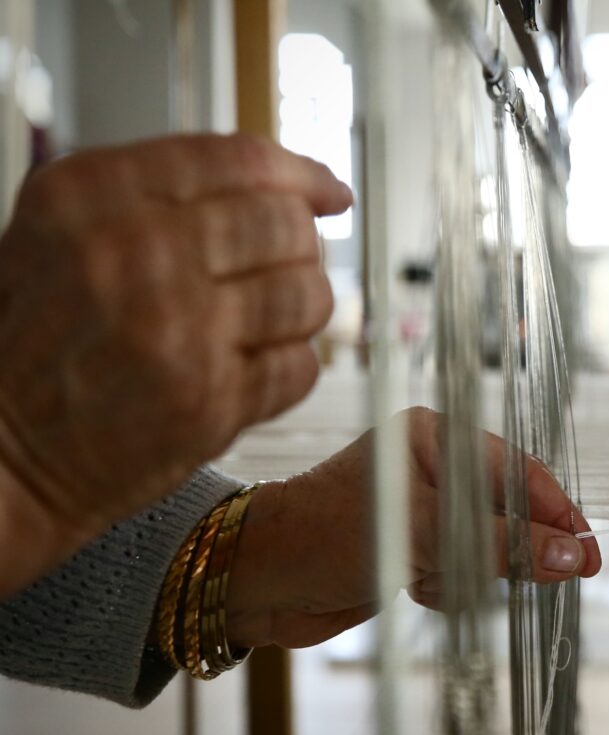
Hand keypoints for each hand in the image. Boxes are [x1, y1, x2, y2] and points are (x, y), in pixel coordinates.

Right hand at [0, 134, 351, 596]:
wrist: (0, 452)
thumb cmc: (39, 338)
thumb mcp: (66, 230)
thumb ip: (168, 192)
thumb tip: (303, 183)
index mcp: (90, 196)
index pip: (241, 159)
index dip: (301, 174)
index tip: (328, 192)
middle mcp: (135, 254)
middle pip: (286, 223)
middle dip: (298, 247)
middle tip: (275, 270)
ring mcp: (177, 331)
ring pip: (309, 293)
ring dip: (300, 311)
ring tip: (256, 325)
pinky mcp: (208, 402)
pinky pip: (301, 366)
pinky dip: (287, 370)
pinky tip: (242, 373)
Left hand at [223, 407, 601, 648]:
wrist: (258, 582)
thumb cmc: (327, 536)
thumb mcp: (423, 536)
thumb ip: (502, 546)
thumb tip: (574, 556)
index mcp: (436, 438)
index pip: (519, 473)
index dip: (558, 514)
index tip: (590, 554)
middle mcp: (434, 468)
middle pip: (511, 511)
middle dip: (515, 549)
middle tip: (544, 581)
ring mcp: (426, 511)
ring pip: (490, 548)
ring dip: (475, 574)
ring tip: (435, 583)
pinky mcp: (415, 549)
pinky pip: (464, 571)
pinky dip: (452, 588)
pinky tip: (420, 592)